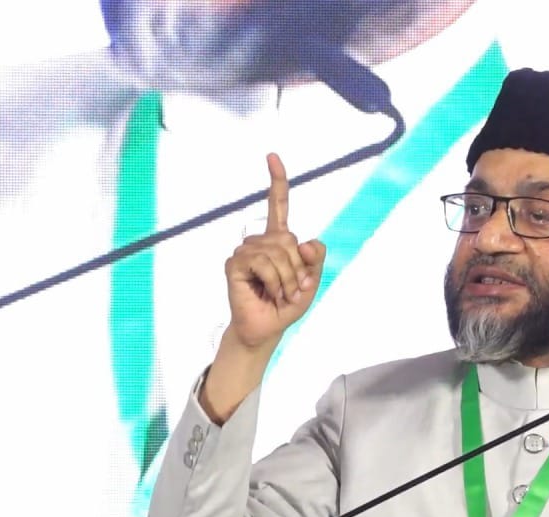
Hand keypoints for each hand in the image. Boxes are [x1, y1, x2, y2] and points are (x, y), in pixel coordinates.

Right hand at [222, 153, 326, 350]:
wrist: (267, 328)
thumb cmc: (287, 304)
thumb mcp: (311, 282)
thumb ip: (315, 260)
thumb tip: (308, 241)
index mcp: (278, 240)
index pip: (278, 205)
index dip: (277, 182)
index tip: (272, 156)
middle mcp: (260, 241)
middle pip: (288, 238)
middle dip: (298, 267)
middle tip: (293, 289)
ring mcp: (245, 251)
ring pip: (277, 251)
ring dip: (287, 278)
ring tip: (281, 294)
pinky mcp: (234, 264)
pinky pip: (262, 263)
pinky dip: (273, 280)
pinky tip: (268, 291)